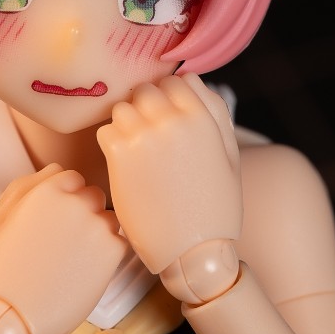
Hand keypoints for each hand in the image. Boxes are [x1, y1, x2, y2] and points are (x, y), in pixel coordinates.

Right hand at [0, 165, 125, 333]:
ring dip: (97, 233)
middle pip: (93, 195)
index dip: (63, 200)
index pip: (71, 178)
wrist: (9, 318)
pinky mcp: (112, 252)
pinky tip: (84, 270)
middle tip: (64, 243)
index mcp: (46, 189)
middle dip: (83, 213)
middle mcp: (75, 201)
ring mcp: (97, 225)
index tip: (54, 222)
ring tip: (73, 259)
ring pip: (108, 218)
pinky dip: (106, 254)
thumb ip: (26, 186)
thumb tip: (55, 171)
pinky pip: (119, 241)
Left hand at [98, 74, 242, 274]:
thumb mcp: (229, 156)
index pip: (175, 80)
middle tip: (149, 138)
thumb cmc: (216, 208)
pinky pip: (105, 132)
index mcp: (202, 117)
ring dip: (125, 124)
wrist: (193, 252)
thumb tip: (192, 81)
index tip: (167, 120)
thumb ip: (215, 114)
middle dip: (145, 108)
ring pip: (121, 108)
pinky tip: (124, 166)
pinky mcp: (118, 157)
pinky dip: (111, 144)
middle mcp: (171, 120)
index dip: (169, 98)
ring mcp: (142, 136)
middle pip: (145, 90)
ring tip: (136, 152)